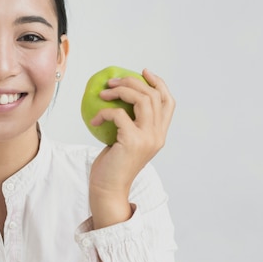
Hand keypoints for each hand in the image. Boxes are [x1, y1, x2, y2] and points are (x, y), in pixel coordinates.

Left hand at [88, 69, 174, 228]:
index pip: (168, 102)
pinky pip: (119, 114)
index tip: (144, 72)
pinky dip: (105, 112)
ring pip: (141, 99)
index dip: (159, 83)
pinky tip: (94, 119)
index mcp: (160, 135)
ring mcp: (147, 138)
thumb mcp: (126, 141)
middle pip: (153, 96)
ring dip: (121, 91)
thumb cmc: (112, 166)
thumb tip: (119, 99)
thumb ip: (131, 124)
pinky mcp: (132, 141)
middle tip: (113, 81)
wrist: (108, 189)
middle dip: (132, 82)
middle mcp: (158, 135)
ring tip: (104, 93)